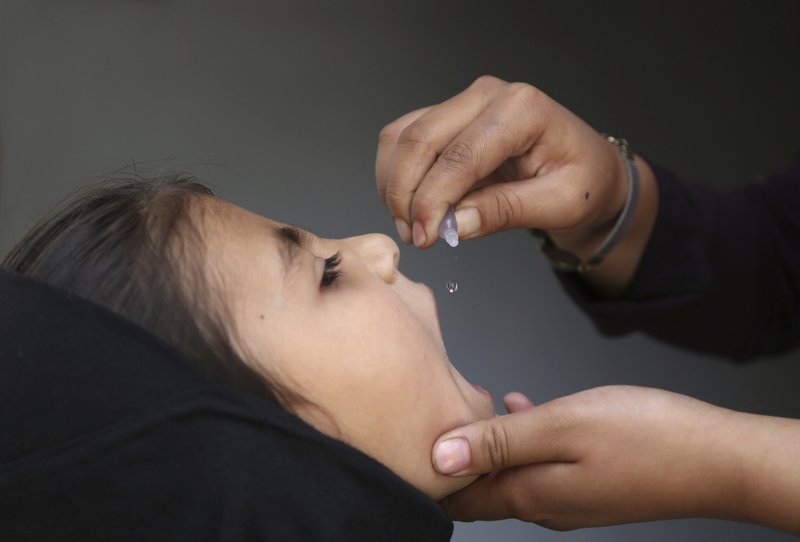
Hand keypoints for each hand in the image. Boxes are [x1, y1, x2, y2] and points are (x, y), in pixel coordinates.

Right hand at [376, 75, 627, 248]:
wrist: (588, 169)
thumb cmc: (582, 181)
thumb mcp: (559, 204)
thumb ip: (506, 211)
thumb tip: (453, 224)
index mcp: (521, 109)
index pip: (460, 155)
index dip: (433, 199)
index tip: (424, 238)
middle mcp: (487, 96)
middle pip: (420, 139)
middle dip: (406, 193)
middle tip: (414, 237)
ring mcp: (463, 103)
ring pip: (402, 136)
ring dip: (394, 184)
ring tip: (412, 226)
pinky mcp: (447, 117)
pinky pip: (403, 139)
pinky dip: (395, 175)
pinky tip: (410, 206)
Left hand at [432, 386, 799, 532]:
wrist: (718, 459)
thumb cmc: (647, 438)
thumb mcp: (562, 427)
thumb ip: (499, 442)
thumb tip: (440, 458)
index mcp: (531, 495)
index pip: (462, 499)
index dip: (432, 476)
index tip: (411, 445)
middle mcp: (547, 504)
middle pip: (483, 487)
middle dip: (457, 456)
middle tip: (437, 416)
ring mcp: (572, 496)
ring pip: (511, 471)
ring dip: (489, 443)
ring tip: (474, 404)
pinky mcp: (592, 482)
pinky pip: (542, 461)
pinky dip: (522, 436)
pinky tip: (521, 406)